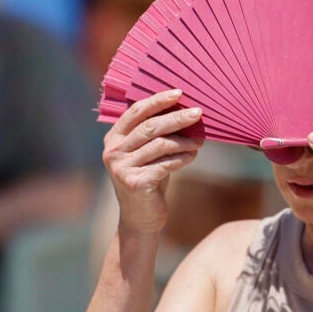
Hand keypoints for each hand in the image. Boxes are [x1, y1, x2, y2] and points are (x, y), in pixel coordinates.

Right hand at [103, 89, 203, 233]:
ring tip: (199, 142)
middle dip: (177, 118)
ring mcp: (122, 168)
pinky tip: (192, 156)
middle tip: (198, 113)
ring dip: (184, 141)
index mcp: (113, 138)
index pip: (136, 111)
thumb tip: (185, 109)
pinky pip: (165, 164)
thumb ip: (155, 134)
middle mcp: (113, 151)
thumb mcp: (147, 153)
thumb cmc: (149, 179)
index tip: (179, 93)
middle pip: (150, 127)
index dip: (157, 100)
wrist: (140, 217)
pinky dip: (183, 158)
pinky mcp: (135, 183)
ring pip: (160, 145)